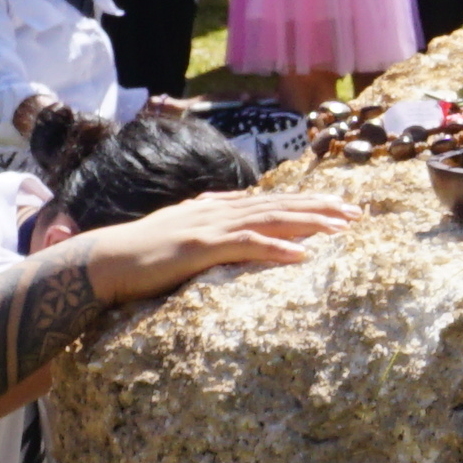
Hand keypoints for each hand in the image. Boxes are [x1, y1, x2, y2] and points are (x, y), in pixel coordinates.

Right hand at [75, 185, 355, 298]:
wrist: (103, 261)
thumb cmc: (138, 254)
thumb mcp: (179, 230)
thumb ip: (206, 219)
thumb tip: (231, 209)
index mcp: (215, 208)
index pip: (271, 201)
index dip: (308, 201)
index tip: (340, 205)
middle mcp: (217, 211)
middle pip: (280, 204)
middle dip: (321, 206)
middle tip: (358, 212)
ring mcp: (209, 227)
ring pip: (270, 219)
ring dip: (310, 222)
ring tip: (343, 227)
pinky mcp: (199, 248)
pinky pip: (245, 247)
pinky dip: (276, 248)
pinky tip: (302, 255)